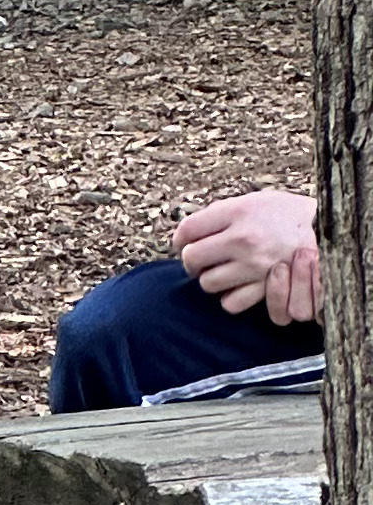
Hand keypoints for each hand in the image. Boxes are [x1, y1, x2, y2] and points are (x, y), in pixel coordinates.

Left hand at [175, 185, 320, 325]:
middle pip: (193, 260)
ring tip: (220, 273)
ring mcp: (256, 266)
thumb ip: (219, 215)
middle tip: (199, 261)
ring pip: (209, 284)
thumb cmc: (283, 214)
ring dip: (210, 280)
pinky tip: (237, 287)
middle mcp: (243, 239)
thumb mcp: (250, 201)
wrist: (325, 230)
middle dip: (191, 262)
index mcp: (236, 212)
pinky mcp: (269, 288)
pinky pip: (233, 303)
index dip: (179, 240)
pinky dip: (230, 298)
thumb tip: (188, 233)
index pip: (187, 231)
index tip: (182, 244)